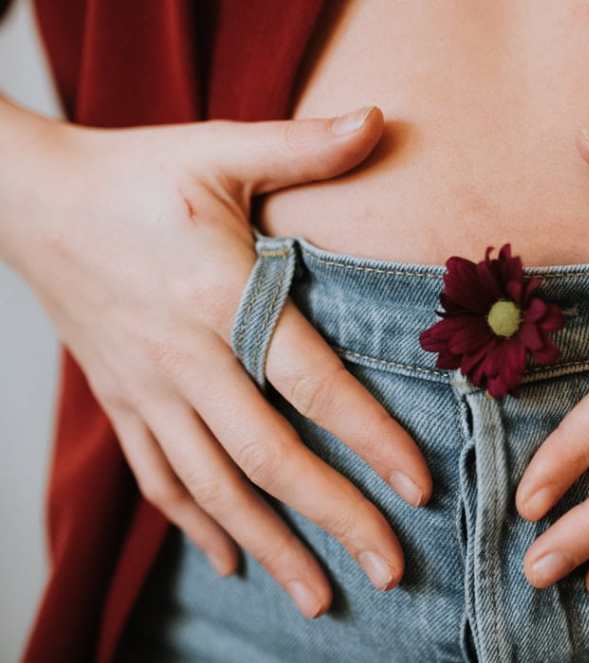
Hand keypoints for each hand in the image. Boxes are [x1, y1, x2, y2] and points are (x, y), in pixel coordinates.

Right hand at [3, 103, 432, 617]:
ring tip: (320, 599)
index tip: (419, 489)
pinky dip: (197, 526)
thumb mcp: (219, 149)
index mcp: (220, 298)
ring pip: (213, 488)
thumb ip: (305, 147)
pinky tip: (231, 560)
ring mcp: (147, 390)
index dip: (369, 438)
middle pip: (267, 457)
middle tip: (390, 572)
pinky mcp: (121, 403)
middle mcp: (184, 359)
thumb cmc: (134, 174)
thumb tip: (383, 119)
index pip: (311, 384)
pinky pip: (159, 479)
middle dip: (333, 518)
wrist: (28, 199)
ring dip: (270, 546)